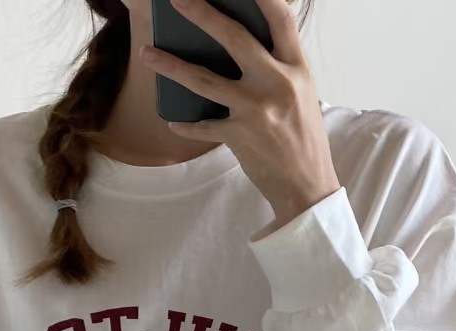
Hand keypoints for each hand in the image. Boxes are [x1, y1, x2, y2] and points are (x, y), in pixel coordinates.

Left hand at [139, 0, 340, 227]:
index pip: (281, 18)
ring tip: (147, 53)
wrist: (308, 187)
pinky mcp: (239, 135)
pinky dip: (187, 124)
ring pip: (203, 79)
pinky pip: (203, 125)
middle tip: (176, 0)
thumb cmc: (304, 139)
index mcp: (297, 69)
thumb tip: (244, 45)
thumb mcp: (303, 95)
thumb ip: (279, 68)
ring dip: (170, 64)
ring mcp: (256, 109)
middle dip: (201, 13)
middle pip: (234, 37)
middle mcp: (277, 83)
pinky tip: (174, 120)